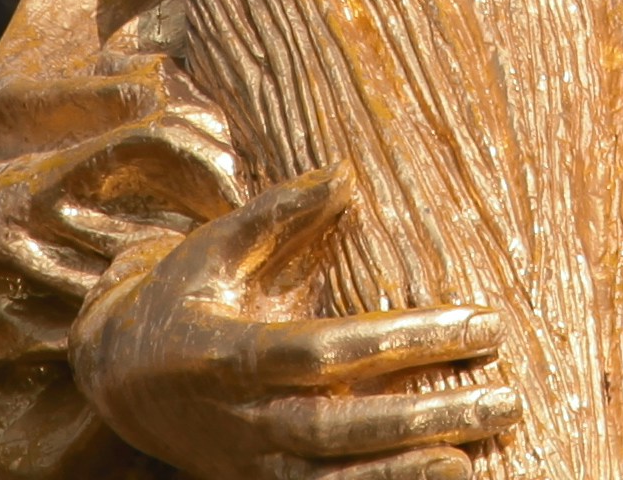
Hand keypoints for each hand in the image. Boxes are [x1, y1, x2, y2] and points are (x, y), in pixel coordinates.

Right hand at [79, 179, 519, 479]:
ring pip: (332, 478)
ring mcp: (248, 463)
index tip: (477, 322)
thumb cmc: (183, 295)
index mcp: (227, 352)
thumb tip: (343, 172)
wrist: (118, 377)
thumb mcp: (215, 246)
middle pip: (338, 426)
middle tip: (504, 397)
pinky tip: (441, 479)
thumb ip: (276, 213)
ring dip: (407, 470)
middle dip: (424, 415)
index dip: (400, 341)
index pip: (324, 352)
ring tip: (481, 453)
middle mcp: (239, 418)